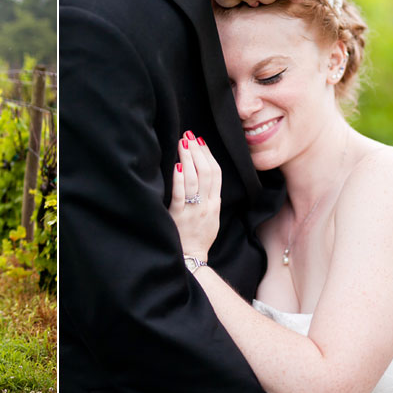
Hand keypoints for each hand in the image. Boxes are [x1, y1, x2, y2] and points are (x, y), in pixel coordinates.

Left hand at [168, 131, 221, 258]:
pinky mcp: (179, 216)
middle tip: (188, 136)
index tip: (200, 141)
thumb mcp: (212, 215)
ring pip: (194, 179)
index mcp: (215, 203)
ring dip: (188, 159)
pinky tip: (177, 166)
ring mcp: (193, 210)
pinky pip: (180, 194)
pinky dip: (179, 179)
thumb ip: (210, 196)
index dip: (209, 154)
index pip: (216, 173)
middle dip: (197, 151)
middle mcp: (207, 204)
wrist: (192, 257)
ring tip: (182, 144)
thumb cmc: (199, 235)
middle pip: (206, 172)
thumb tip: (203, 173)